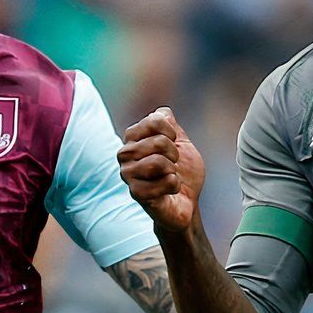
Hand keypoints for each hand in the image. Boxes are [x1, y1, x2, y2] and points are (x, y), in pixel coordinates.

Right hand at [119, 107, 204, 234]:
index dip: (172, 132)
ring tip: (170, 176)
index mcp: (133, 137)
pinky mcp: (136, 193)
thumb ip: (170, 123)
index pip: (155, 120)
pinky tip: (169, 191)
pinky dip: (175, 185)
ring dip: (173, 170)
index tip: (173, 144)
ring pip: (159, 162)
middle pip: (158, 141)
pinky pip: (166, 182)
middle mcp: (125, 154)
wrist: (187, 200)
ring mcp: (128, 174)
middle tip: (172, 164)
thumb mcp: (182, 141)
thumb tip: (161, 112)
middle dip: (174, 153)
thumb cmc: (182, 170)